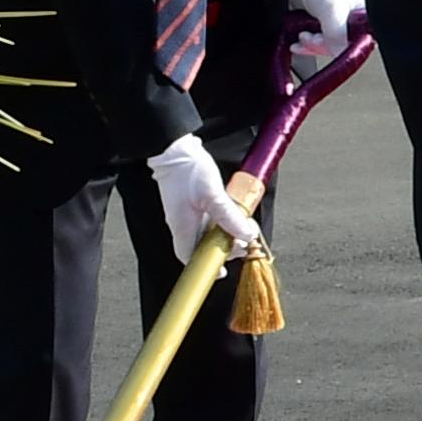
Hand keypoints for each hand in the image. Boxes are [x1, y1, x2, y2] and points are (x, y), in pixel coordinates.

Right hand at [142, 134, 258, 263]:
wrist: (174, 149)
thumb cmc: (187, 170)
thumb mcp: (212, 194)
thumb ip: (229, 216)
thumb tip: (246, 235)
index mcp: (182, 227)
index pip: (189, 257)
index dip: (205, 268)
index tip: (221, 271)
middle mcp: (183, 224)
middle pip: (203, 247)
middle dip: (224, 249)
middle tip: (243, 243)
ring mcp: (187, 215)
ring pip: (208, 234)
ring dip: (226, 234)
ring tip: (243, 228)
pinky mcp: (192, 205)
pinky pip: (208, 221)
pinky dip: (222, 222)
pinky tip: (233, 215)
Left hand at [278, 0, 361, 75]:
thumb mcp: (332, 9)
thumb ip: (336, 34)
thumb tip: (340, 54)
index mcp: (368, 18)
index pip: (362, 44)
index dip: (344, 48)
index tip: (328, 44)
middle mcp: (358, 25)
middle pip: (344, 49)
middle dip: (323, 46)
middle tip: (313, 36)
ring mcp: (342, 28)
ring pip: (329, 49)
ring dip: (313, 45)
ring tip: (304, 34)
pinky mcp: (327, 31)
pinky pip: (319, 46)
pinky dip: (308, 46)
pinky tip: (300, 42)